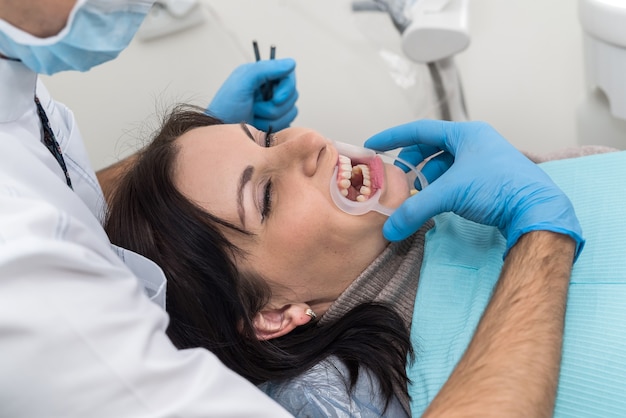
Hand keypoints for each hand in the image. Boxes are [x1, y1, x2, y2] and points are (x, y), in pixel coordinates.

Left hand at [207, 58, 297, 131]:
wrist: (222, 133)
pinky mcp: (276, 122)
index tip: (275, 99)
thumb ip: (265, 69)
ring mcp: (274, 106)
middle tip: (255, 108)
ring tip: (254, 118)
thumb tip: (291, 63)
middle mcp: (270, 89)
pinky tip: (260, 127)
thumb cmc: (226, 108)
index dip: (286, 88)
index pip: (289, 76)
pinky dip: (274, 126)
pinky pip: (288, 123)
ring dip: (271, 118)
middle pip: (292, 95)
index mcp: (262, 75)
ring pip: (291, 111)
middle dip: (274, 107)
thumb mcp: (242, 82)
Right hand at [364, 120, 583, 256]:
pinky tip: (436, 200)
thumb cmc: (498, 189)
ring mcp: (485, 160)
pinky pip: (457, 177)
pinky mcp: (490, 178)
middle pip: (432, 147)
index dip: (393, 137)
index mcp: (466, 133)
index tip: (373, 145)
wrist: (537, 210)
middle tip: (397, 177)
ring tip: (417, 193)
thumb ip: (415, 209)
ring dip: (427, 177)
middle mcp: (476, 142)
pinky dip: (442, 186)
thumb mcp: (450, 194)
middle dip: (412, 163)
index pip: (420, 130)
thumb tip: (390, 228)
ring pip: (445, 164)